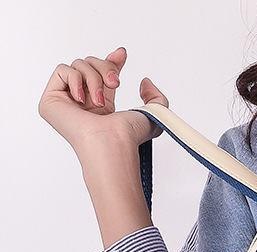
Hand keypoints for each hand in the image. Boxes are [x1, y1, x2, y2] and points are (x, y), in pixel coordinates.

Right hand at [38, 47, 167, 157]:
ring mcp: (66, 102)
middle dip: (106, 69)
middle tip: (115, 84)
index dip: (110, 62)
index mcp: (103, 104)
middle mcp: (84, 102)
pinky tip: (82, 100)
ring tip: (100, 101)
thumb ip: (157, 98)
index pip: (101, 74)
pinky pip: (62, 70)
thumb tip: (145, 82)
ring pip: (78, 65)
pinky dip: (75, 79)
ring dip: (94, 78)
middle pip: (90, 63)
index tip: (122, 54)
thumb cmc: (129, 135)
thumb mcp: (154, 114)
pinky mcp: (51, 101)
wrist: (112, 142)